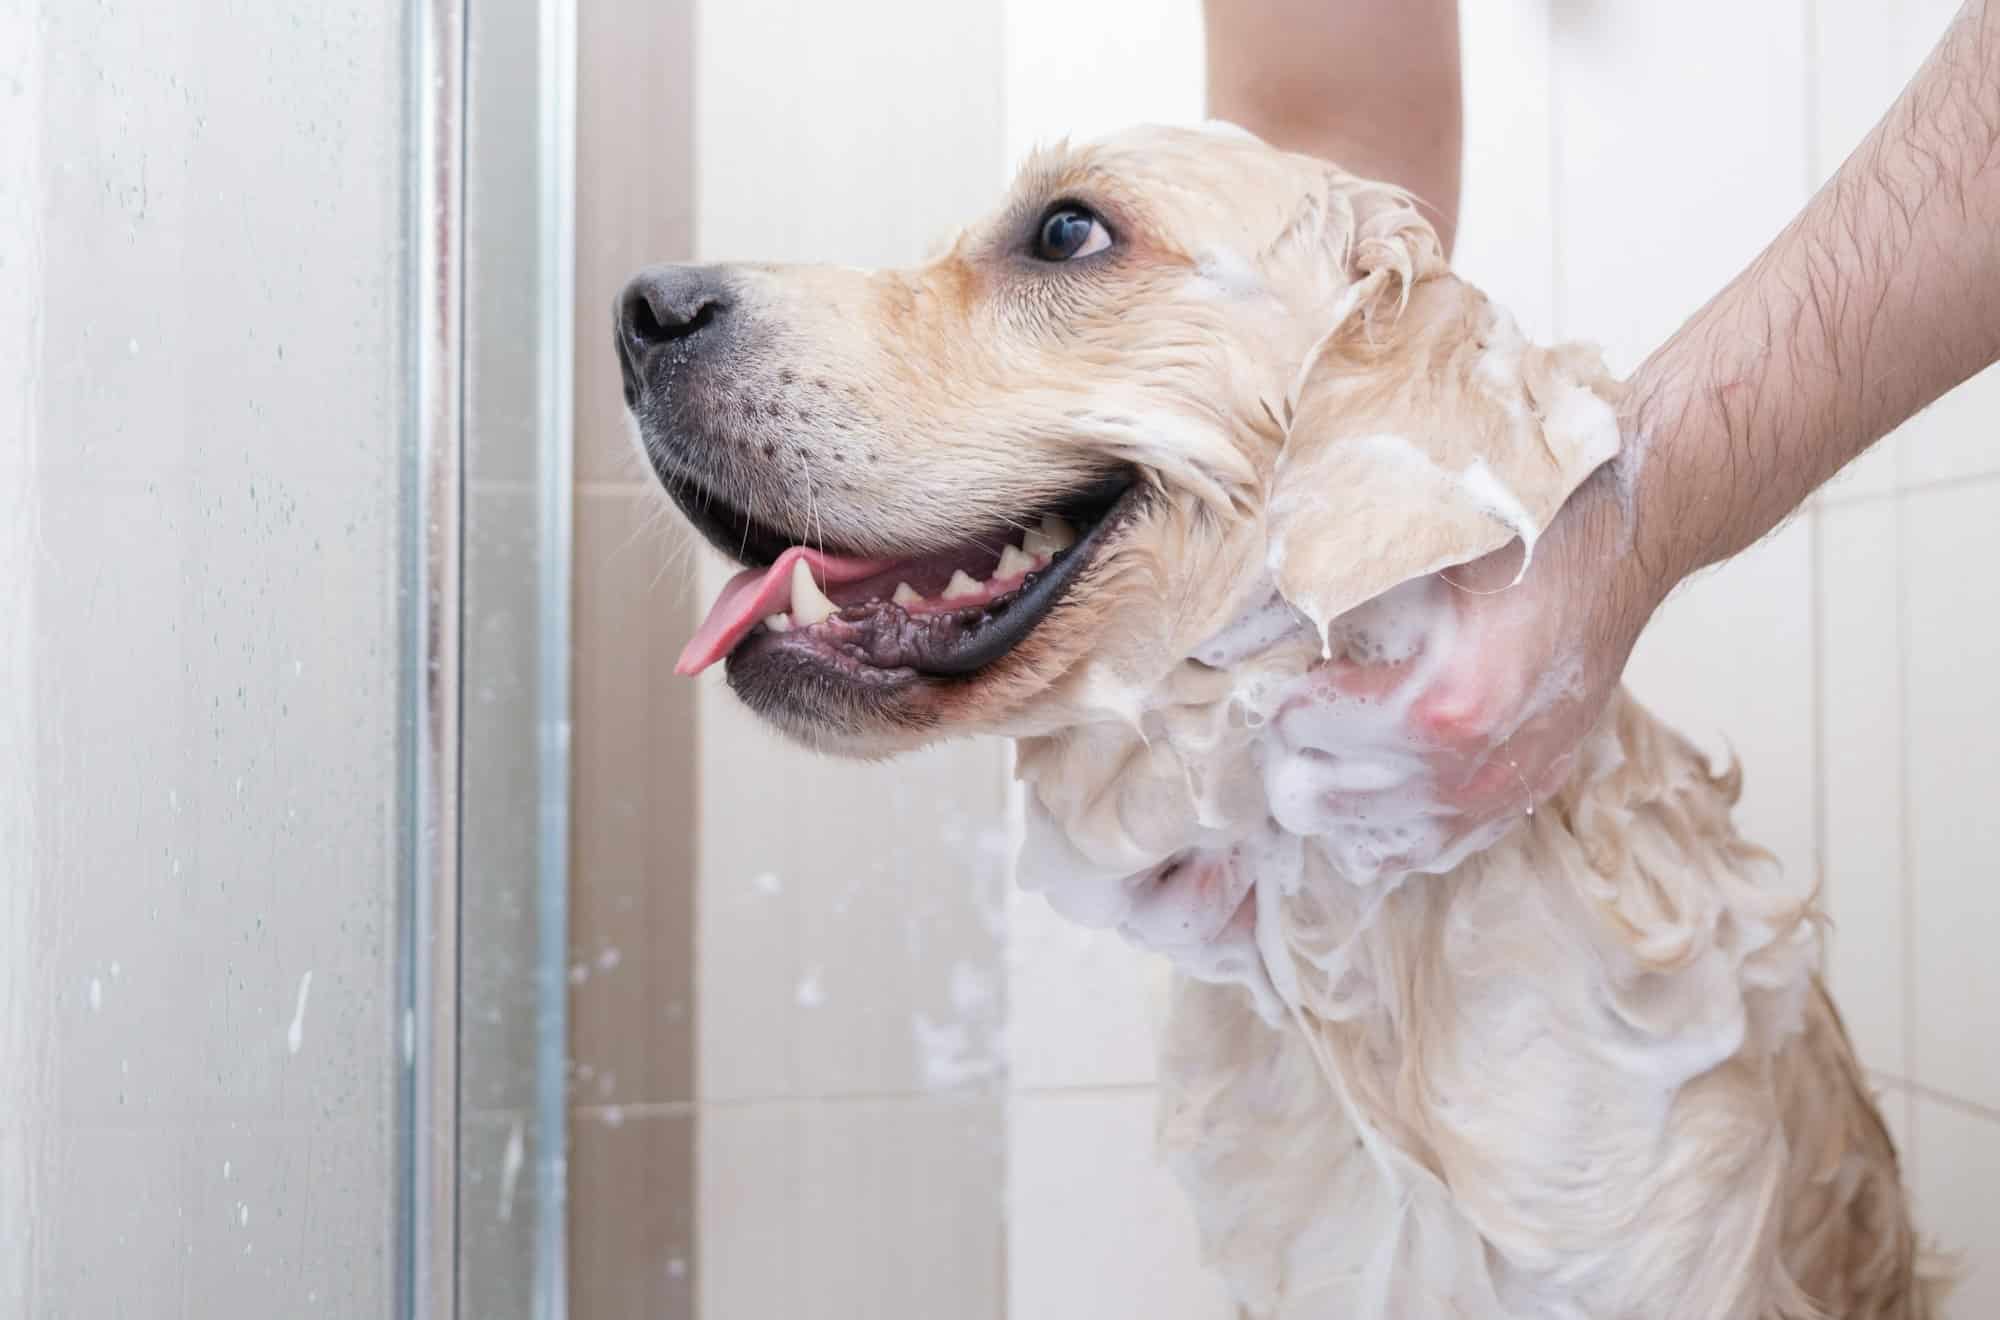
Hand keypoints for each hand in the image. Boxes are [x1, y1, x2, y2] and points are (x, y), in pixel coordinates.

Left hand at [1274, 468, 1666, 878]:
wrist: (1626, 535)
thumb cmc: (1521, 530)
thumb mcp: (1409, 546)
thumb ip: (1327, 591)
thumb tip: (1239, 632)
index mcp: (1443, 703)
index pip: (1306, 730)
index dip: (1285, 696)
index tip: (1291, 674)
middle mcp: (1474, 764)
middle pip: (1328, 798)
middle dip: (1301, 755)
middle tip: (1298, 719)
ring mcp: (1507, 789)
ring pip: (1379, 842)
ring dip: (1341, 799)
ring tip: (1327, 756)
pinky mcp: (1531, 791)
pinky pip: (1440, 849)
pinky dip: (1394, 829)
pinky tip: (1377, 792)